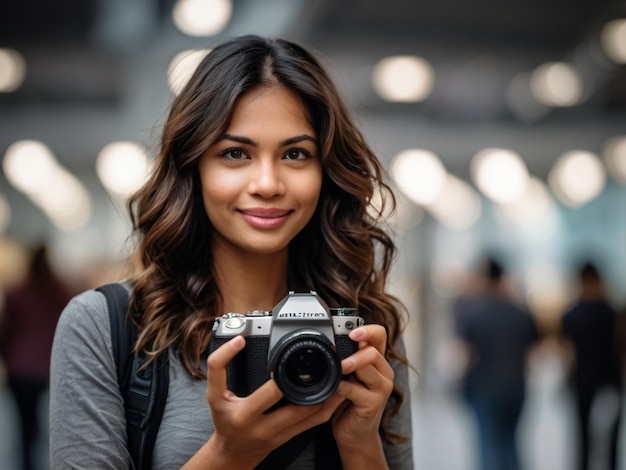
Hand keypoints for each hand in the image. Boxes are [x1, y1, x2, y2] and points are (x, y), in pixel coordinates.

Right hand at [202, 335, 345, 467]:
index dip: (281, 375)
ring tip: (338, 374)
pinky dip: (328, 405)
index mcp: (245, 415)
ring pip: (312, 414)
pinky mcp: (292, 435)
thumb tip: (238, 340)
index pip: (269, 393)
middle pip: (298, 406)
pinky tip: (336, 392)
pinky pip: (315, 421)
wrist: (232, 453)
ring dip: (328, 394)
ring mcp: (281, 433)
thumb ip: (218, 366)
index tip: (290, 356)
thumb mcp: (213, 394)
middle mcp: (265, 427)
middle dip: (313, 384)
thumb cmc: (224, 420)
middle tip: (327, 362)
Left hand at [333, 325, 393, 449]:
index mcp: (377, 361)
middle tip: (340, 358)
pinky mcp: (374, 404)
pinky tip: (336, 388)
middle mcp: (383, 372)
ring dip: (350, 365)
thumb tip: (331, 344)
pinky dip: (343, 387)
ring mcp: (381, 388)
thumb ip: (346, 359)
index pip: (380, 335)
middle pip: (373, 351)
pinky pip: (356, 390)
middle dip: (354, 352)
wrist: (353, 433)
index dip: (367, 330)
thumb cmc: (349, 402)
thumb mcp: (348, 376)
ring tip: (339, 370)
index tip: (351, 333)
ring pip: (369, 367)